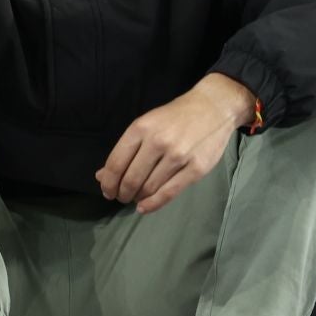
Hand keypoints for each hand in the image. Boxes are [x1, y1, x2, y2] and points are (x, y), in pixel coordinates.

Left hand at [96, 73, 254, 213]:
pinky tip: (144, 208)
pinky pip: (169, 193)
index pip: (116, 163)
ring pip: (149, 188)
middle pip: (131, 179)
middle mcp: (158, 142)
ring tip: (137, 198)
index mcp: (141, 128)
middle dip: (122, 193)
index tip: (108, 191)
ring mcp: (178, 156)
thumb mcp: (147, 124)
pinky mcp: (196, 168)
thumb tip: (102, 176)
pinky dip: (153, 204)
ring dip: (138, 198)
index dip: (108, 183)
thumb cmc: (176, 116)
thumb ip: (126, 149)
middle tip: (123, 197)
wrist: (213, 107)